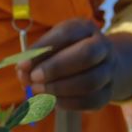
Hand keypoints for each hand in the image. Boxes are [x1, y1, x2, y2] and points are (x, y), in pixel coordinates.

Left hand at [15, 19, 131, 109]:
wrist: (99, 66)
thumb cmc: (67, 52)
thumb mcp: (52, 46)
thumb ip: (37, 57)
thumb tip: (22, 72)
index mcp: (85, 28)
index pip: (66, 34)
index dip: (43, 49)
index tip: (23, 65)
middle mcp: (102, 46)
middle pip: (86, 55)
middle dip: (56, 68)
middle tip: (34, 79)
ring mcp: (108, 70)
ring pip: (90, 81)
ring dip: (60, 88)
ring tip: (39, 91)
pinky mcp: (108, 92)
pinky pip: (91, 100)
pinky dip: (69, 103)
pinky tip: (52, 102)